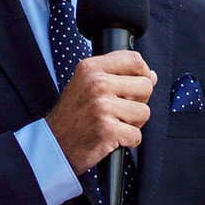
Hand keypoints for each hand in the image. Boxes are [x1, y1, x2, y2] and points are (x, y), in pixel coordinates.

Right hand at [45, 50, 156, 174]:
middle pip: (145, 86)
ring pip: (144, 112)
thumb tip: (151, 76)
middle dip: (137, 102)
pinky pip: (136, 135)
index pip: (134, 60)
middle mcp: (96, 83)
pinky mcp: (107, 129)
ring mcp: (101, 106)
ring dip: (133, 124)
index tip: (134, 87)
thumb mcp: (87, 85)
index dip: (142, 74)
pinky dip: (127, 141)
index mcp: (90, 68)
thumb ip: (118, 77)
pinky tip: (111, 138)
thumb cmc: (72, 117)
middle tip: (117, 111)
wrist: (54, 145)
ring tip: (112, 124)